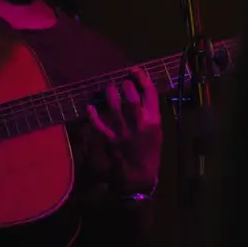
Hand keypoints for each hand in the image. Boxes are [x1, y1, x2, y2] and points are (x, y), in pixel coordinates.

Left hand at [87, 68, 162, 193]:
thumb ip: (151, 111)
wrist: (141, 175)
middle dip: (125, 85)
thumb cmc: (150, 151)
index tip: (134, 70)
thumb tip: (140, 91)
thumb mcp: (157, 130)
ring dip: (110, 94)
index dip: (141, 78)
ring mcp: (123, 131)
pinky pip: (99, 125)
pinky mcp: (110, 140)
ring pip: (114, 106)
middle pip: (131, 96)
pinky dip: (92, 115)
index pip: (149, 92)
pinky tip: (90, 107)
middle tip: (122, 82)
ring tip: (109, 88)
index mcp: (154, 120)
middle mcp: (139, 123)